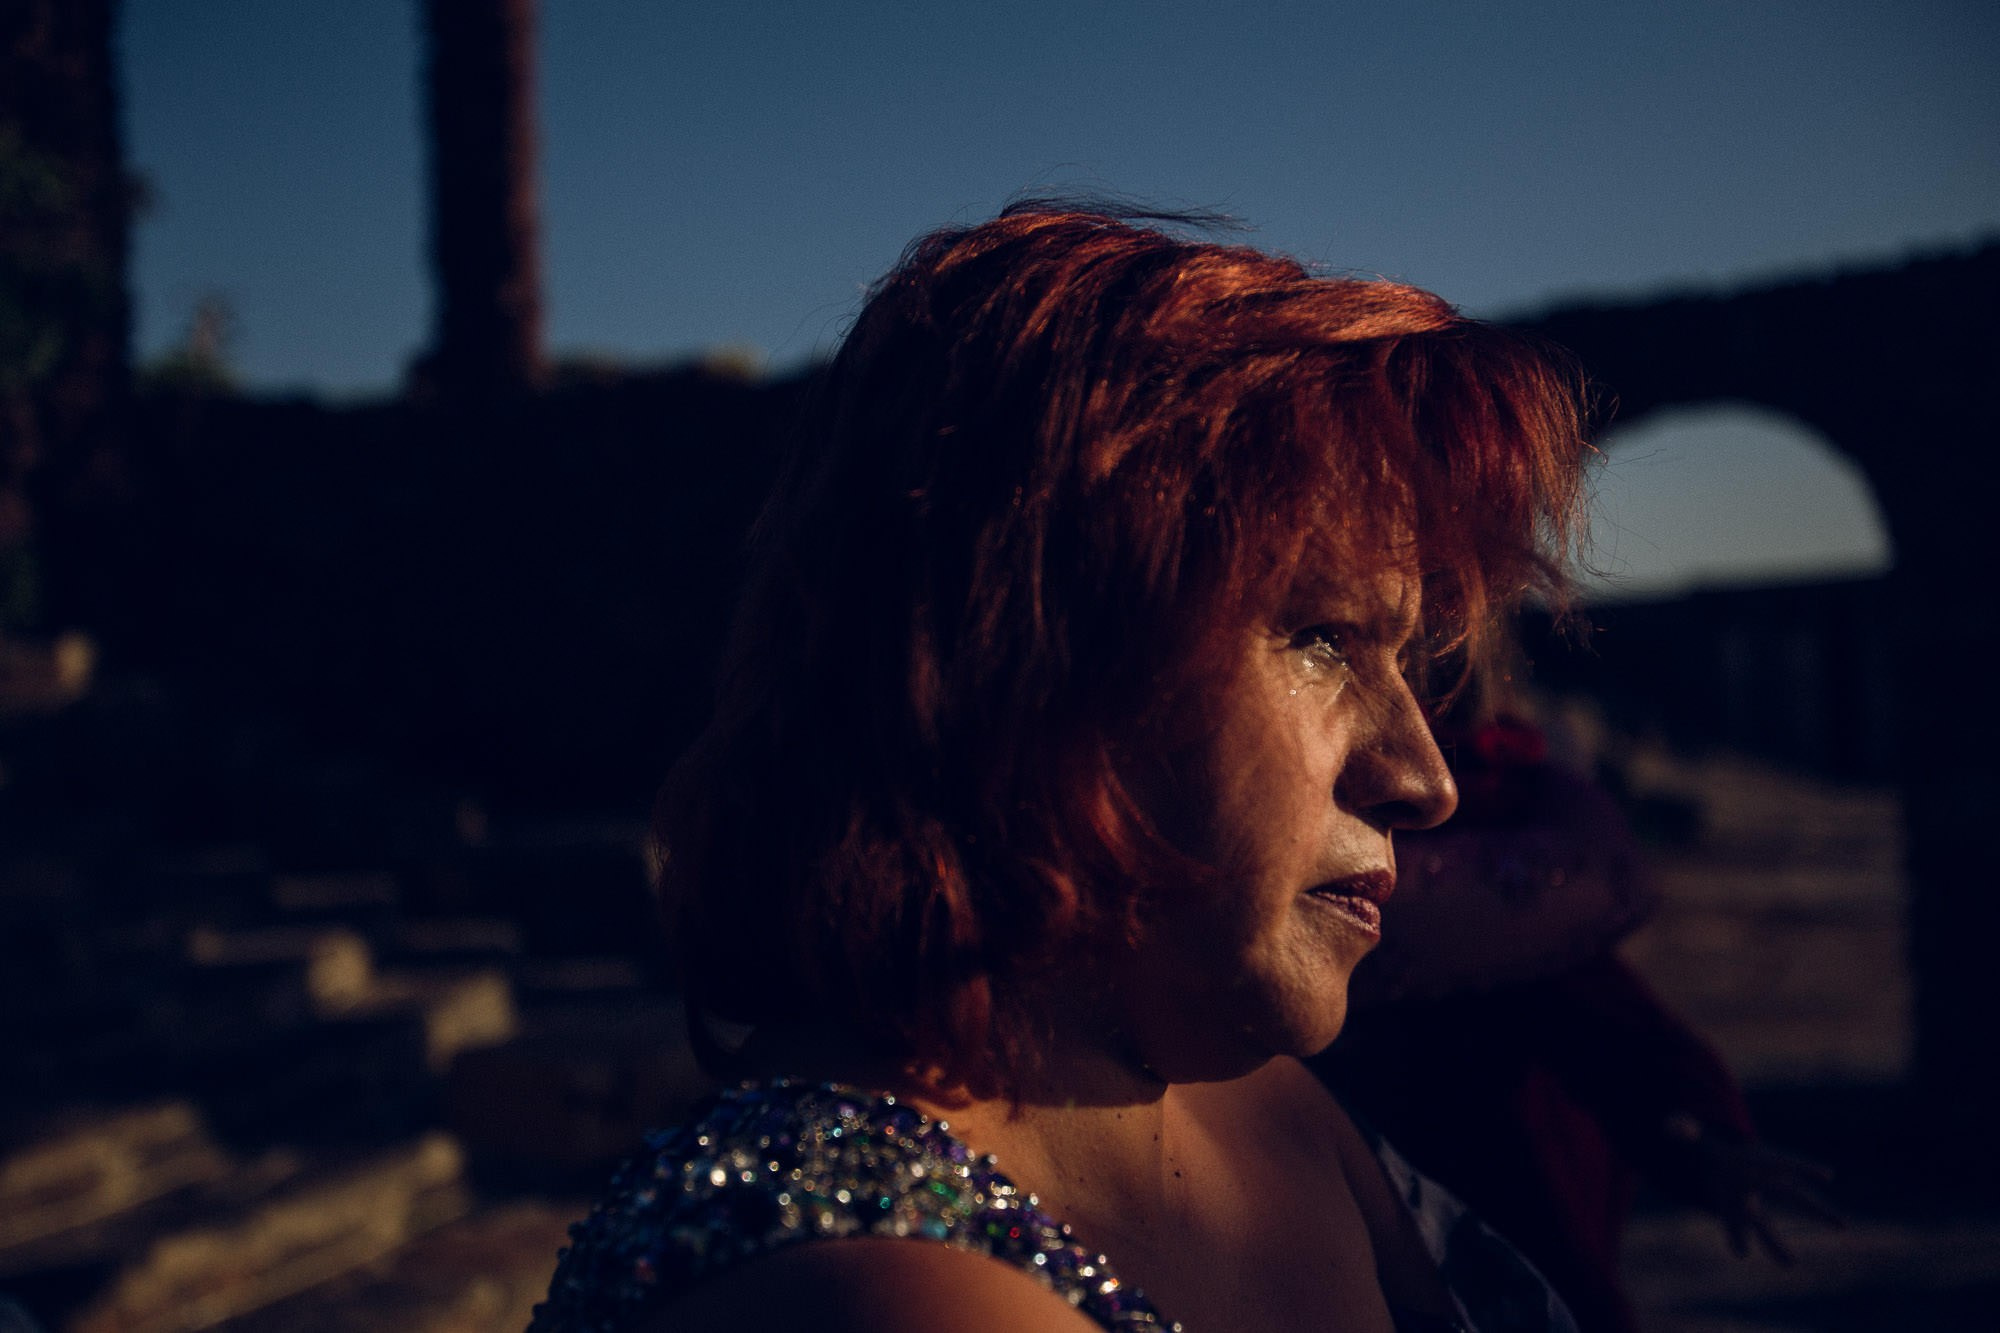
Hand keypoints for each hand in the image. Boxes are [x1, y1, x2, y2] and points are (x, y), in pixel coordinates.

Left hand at [1660, 1113, 1845, 1263]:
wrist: (1713, 1165)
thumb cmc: (1717, 1150)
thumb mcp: (1699, 1135)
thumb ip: (1683, 1128)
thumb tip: (1675, 1124)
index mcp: (1758, 1161)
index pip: (1786, 1163)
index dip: (1805, 1167)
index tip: (1827, 1175)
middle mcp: (1760, 1184)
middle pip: (1792, 1199)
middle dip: (1815, 1211)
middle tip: (1843, 1225)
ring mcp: (1748, 1203)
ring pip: (1765, 1226)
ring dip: (1776, 1245)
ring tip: (1790, 1264)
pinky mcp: (1733, 1216)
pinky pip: (1735, 1229)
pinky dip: (1734, 1238)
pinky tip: (1739, 1251)